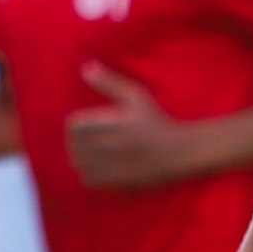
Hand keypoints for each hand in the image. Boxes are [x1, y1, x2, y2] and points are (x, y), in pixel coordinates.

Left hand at [65, 65, 191, 189]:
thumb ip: (108, 82)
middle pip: (74, 146)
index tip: (88, 123)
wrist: (178, 153)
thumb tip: (85, 67)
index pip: (74, 126)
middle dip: (78, 142)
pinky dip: (90, 175)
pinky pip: (89, 181)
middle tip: (90, 138)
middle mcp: (109, 147)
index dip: (77, 124)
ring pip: (79, 164)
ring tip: (95, 153)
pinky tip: (102, 168)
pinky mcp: (117, 184)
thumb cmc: (156, 122)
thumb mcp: (135, 96)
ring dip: (82, 158)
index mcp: (111, 124)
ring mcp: (112, 168)